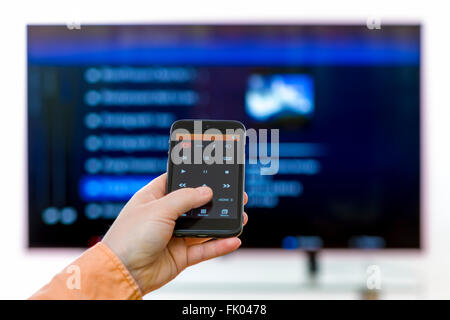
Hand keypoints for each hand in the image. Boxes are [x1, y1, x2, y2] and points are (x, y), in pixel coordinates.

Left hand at [102, 173, 247, 294]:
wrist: (122, 273)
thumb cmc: (129, 238)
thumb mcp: (158, 209)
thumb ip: (185, 198)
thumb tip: (206, 191)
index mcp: (154, 198)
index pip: (177, 182)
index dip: (193, 176)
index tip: (212, 171)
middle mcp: (165, 215)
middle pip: (195, 205)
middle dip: (215, 201)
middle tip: (233, 195)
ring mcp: (173, 236)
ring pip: (203, 228)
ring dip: (222, 223)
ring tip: (240, 217)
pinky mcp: (180, 255)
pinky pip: (204, 249)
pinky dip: (219, 245)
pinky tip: (233, 240)